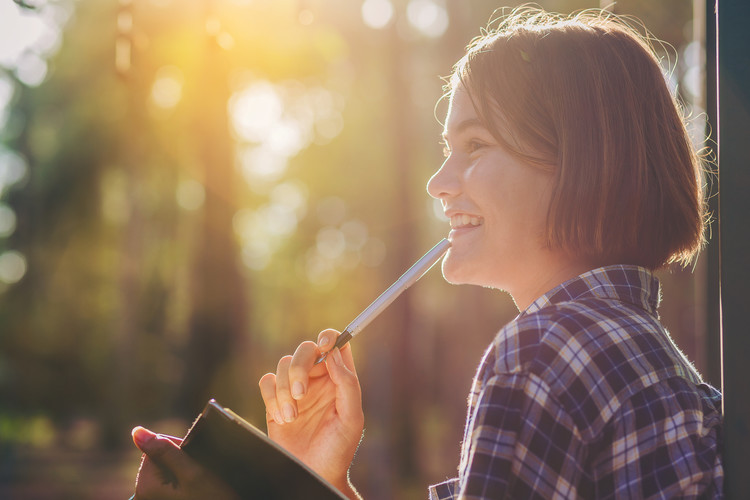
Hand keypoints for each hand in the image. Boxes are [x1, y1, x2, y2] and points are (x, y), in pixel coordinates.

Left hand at [131, 426, 240, 499]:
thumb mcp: (193, 473)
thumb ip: (165, 451)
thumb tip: (137, 432)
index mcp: (145, 487)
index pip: (156, 448)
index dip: (178, 449)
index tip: (195, 464)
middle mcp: (144, 495)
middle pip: (161, 460)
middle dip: (183, 463)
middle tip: (201, 479)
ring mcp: (155, 499)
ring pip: (170, 470)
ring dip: (187, 472)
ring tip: (201, 487)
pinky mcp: (167, 499)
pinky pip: (174, 482)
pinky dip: (188, 482)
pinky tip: (199, 491)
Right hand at [258, 329, 363, 494]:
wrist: (314, 474)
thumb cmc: (338, 448)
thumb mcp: (352, 417)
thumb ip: (347, 383)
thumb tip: (333, 353)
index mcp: (339, 378)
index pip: (335, 345)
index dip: (329, 337)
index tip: (324, 344)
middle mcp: (317, 379)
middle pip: (306, 350)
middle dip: (300, 369)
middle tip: (301, 394)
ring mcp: (295, 388)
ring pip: (283, 365)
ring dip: (285, 391)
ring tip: (293, 417)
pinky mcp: (275, 401)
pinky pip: (266, 381)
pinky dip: (272, 397)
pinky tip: (282, 418)